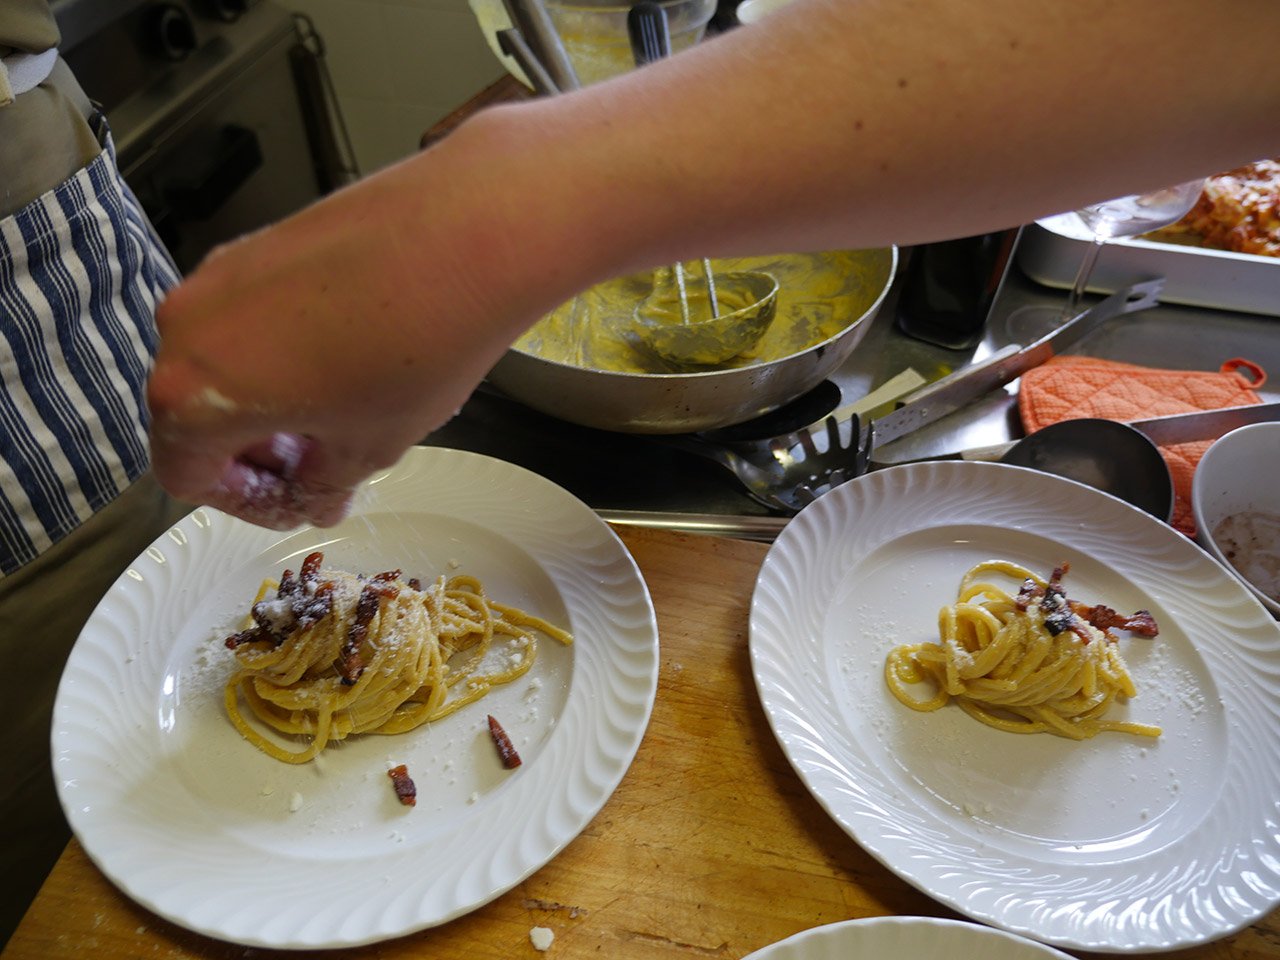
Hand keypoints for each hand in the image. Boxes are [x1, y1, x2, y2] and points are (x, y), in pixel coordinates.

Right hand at [146, 150, 528, 529]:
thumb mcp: (368, 447)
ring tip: (342, 412)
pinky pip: (249, 315)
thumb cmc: (414, 348)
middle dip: (257, 452)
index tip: (295, 501)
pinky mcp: (258, 242)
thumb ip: (322, 482)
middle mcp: (185, 326)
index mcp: (191, 393)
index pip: (187, 474)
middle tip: (321, 466)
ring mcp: (219, 274)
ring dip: (268, 401)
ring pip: (222, 361)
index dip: (246, 503)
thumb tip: (313, 495)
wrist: (464, 238)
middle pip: (195, 413)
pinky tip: (348, 358)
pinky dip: (279, 351)